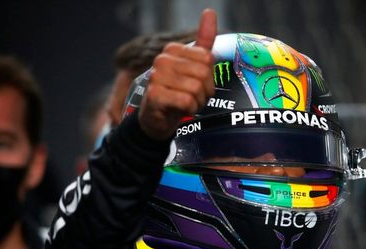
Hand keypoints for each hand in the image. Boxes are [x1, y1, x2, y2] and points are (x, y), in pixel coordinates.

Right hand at [138, 8, 216, 139]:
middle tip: (192, 97)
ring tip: (185, 104)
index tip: (197, 84)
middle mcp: (162, 59)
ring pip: (196, 89)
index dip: (209, 78)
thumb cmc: (177, 92)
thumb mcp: (194, 66)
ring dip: (197, 102)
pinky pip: (187, 101)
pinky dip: (189, 110)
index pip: (208, 59)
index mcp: (172, 49)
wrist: (157, 119)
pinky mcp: (155, 95)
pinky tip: (179, 110)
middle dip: (204, 92)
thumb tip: (210, 12)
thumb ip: (203, 41)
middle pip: (203, 74)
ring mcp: (156, 76)